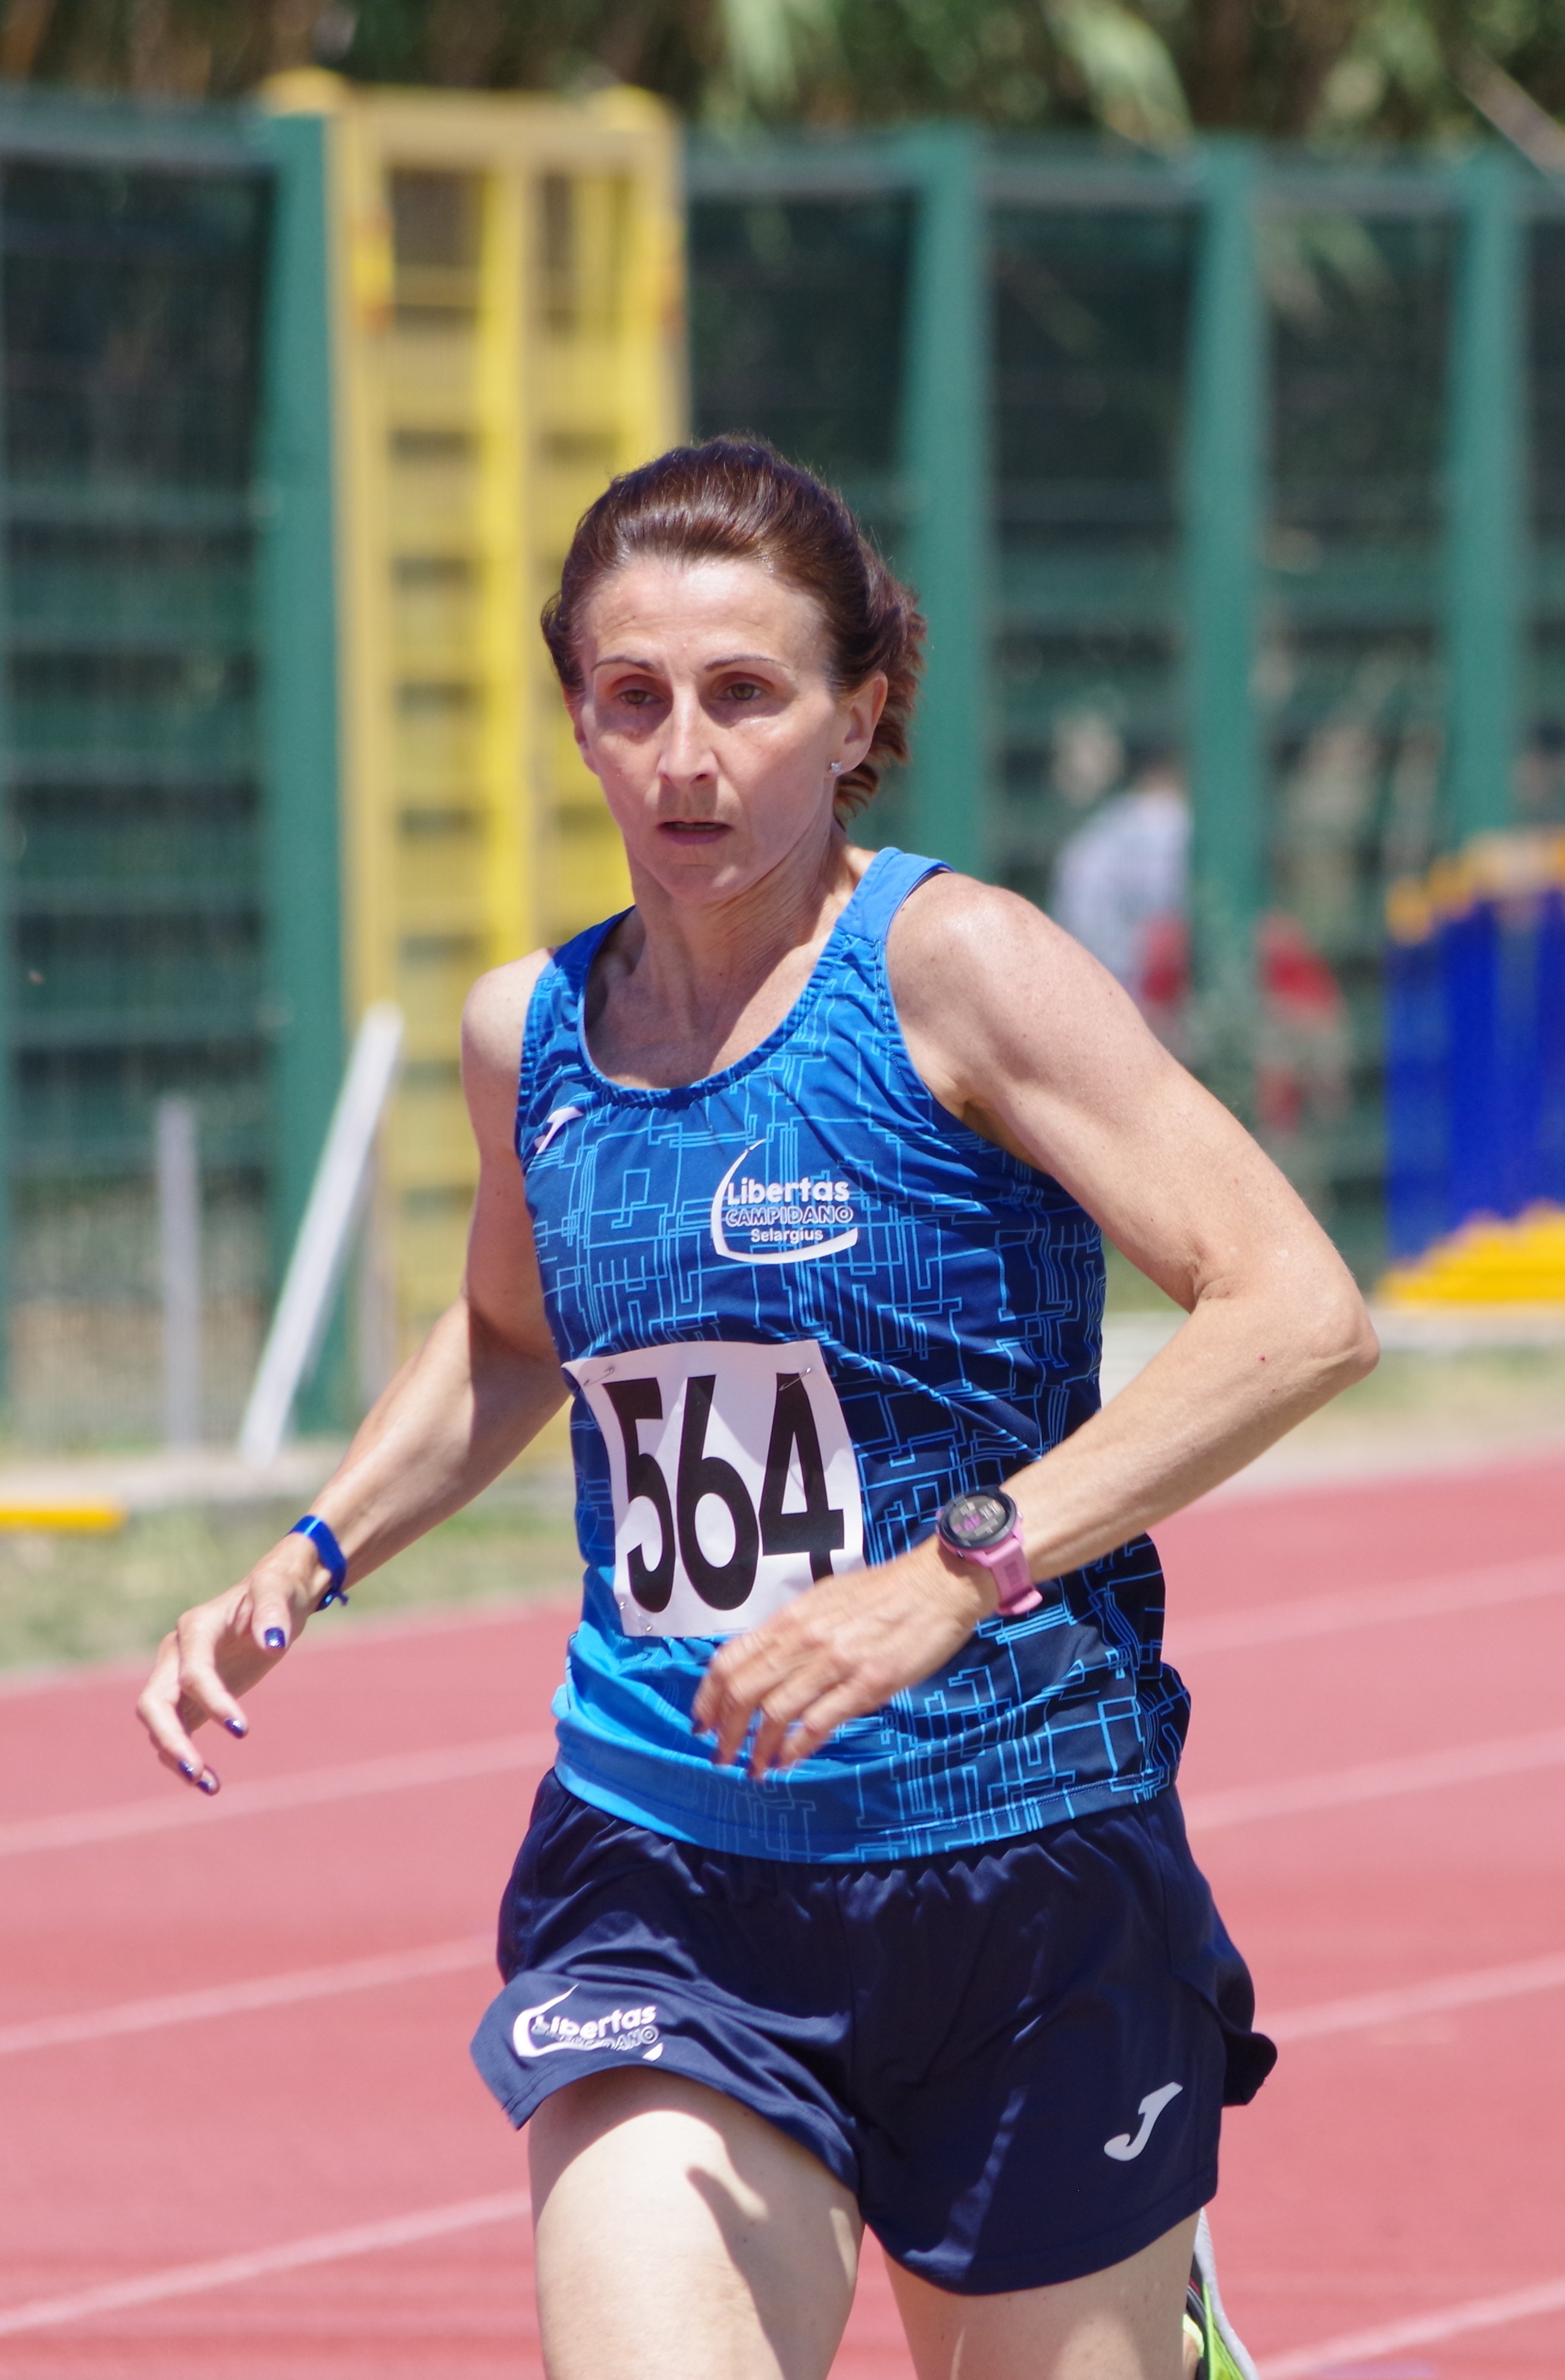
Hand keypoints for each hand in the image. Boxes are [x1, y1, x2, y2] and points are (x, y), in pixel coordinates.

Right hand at [134, 1537, 323, 1793]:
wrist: (276, 1595)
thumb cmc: (278, 1591)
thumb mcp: (280, 1593)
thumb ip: (273, 1615)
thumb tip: (273, 1645)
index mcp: (196, 1628)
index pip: (192, 1673)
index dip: (213, 1702)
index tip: (243, 1730)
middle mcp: (177, 1655)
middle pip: (154, 1703)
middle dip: (170, 1739)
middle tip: (195, 1771)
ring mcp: (178, 1677)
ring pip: (160, 1723)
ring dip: (176, 1755)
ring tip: (209, 1786)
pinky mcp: (189, 1698)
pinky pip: (178, 1732)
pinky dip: (186, 1757)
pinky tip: (210, 1784)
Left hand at [692, 1542, 993, 1776]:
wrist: (937, 1585)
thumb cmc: (882, 1593)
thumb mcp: (824, 1601)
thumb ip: (792, 1632)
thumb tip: (762, 1664)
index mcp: (791, 1619)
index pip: (731, 1660)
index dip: (707, 1698)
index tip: (701, 1724)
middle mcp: (805, 1639)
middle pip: (745, 1691)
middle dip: (726, 1732)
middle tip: (721, 1758)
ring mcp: (836, 1662)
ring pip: (776, 1712)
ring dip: (757, 1748)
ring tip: (754, 1769)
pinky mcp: (868, 1684)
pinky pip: (819, 1722)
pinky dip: (796, 1749)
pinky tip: (786, 1763)